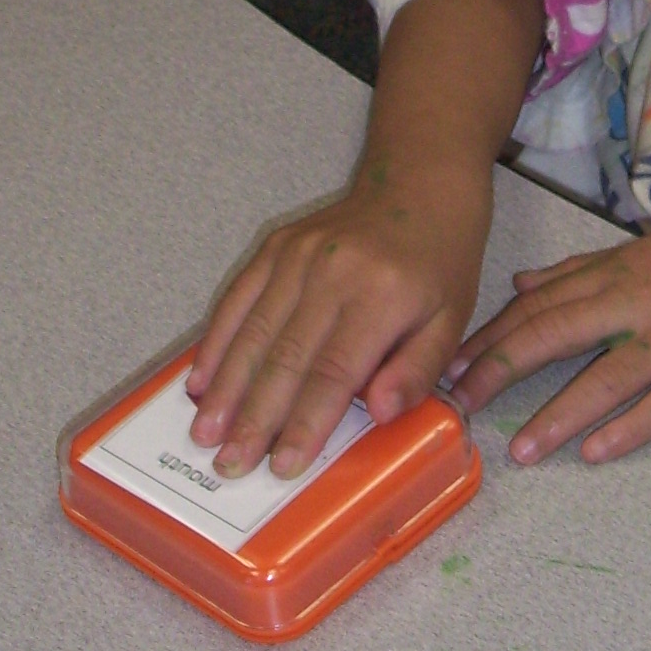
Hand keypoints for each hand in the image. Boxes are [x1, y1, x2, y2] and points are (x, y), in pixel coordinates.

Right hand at [184, 157, 493, 478]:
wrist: (417, 185)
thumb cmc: (439, 264)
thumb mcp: (451, 319)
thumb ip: (418, 369)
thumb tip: (381, 413)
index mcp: (382, 296)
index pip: (335, 372)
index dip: (306, 422)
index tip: (284, 465)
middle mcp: (334, 273)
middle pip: (285, 358)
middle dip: (255, 419)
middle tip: (231, 465)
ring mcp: (298, 256)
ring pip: (253, 332)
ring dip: (226, 388)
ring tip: (205, 434)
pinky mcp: (276, 247)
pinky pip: (238, 299)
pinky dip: (216, 342)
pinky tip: (199, 381)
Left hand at [447, 207, 650, 465]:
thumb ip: (583, 270)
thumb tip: (522, 284)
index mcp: (621, 271)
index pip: (539, 306)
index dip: (491, 338)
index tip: (451, 367)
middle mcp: (641, 300)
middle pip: (557, 335)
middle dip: (502, 372)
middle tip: (460, 407)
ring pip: (606, 377)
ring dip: (558, 415)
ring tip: (521, 450)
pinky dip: (629, 428)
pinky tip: (596, 452)